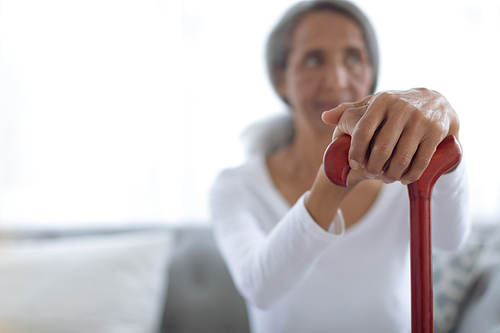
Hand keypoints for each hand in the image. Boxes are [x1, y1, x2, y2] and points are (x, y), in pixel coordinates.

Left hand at [321, 88, 459, 184]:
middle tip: (371, 174)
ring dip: (391, 174)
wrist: (437, 102)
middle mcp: (401, 108)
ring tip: (386, 179)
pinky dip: (410, 175)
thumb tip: (324, 118)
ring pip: (401, 158)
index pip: (363, 130)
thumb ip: (348, 110)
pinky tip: (403, 179)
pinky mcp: (436, 132)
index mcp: (381, 101)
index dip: (356, 151)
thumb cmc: (395, 107)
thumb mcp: (373, 104)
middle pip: (381, 148)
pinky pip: (421, 161)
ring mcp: (420, 120)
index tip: (354, 164)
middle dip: (373, 167)